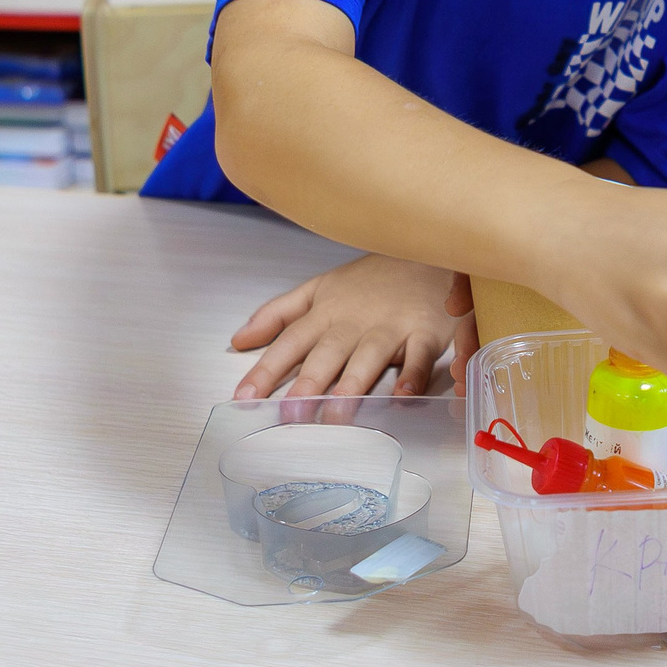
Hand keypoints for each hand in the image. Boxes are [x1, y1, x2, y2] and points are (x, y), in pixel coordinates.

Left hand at [229, 254, 475, 400]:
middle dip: (309, 382)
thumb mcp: (320, 287)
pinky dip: (413, 375)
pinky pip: (419, 355)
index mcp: (327, 311)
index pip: (290, 341)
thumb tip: (238, 340)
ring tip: (338, 413)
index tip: (245, 396)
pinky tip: (403, 396)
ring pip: (369, 357)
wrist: (428, 253)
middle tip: (291, 413)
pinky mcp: (425, 332)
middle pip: (328, 352)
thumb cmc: (373, 279)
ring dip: (354, 384)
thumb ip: (278, 313)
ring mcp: (391, 326)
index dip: (267, 369)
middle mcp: (355, 321)